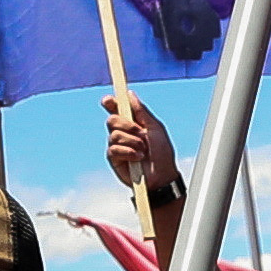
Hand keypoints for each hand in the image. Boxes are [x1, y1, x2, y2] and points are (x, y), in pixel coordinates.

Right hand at [106, 93, 186, 230]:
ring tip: (143, 151)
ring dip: (131, 142)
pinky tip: (137, 158)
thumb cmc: (162, 153)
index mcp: (134, 123)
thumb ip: (141, 111)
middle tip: (140, 133)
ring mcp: (118, 145)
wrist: (161, 176)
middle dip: (126, 125)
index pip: (118, 109)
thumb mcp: (155, 128)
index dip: (111, 103)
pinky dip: (127, 152)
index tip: (108, 100)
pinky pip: (113, 149)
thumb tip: (130, 94)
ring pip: (114, 135)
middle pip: (112, 119)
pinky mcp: (114, 158)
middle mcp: (124, 132)